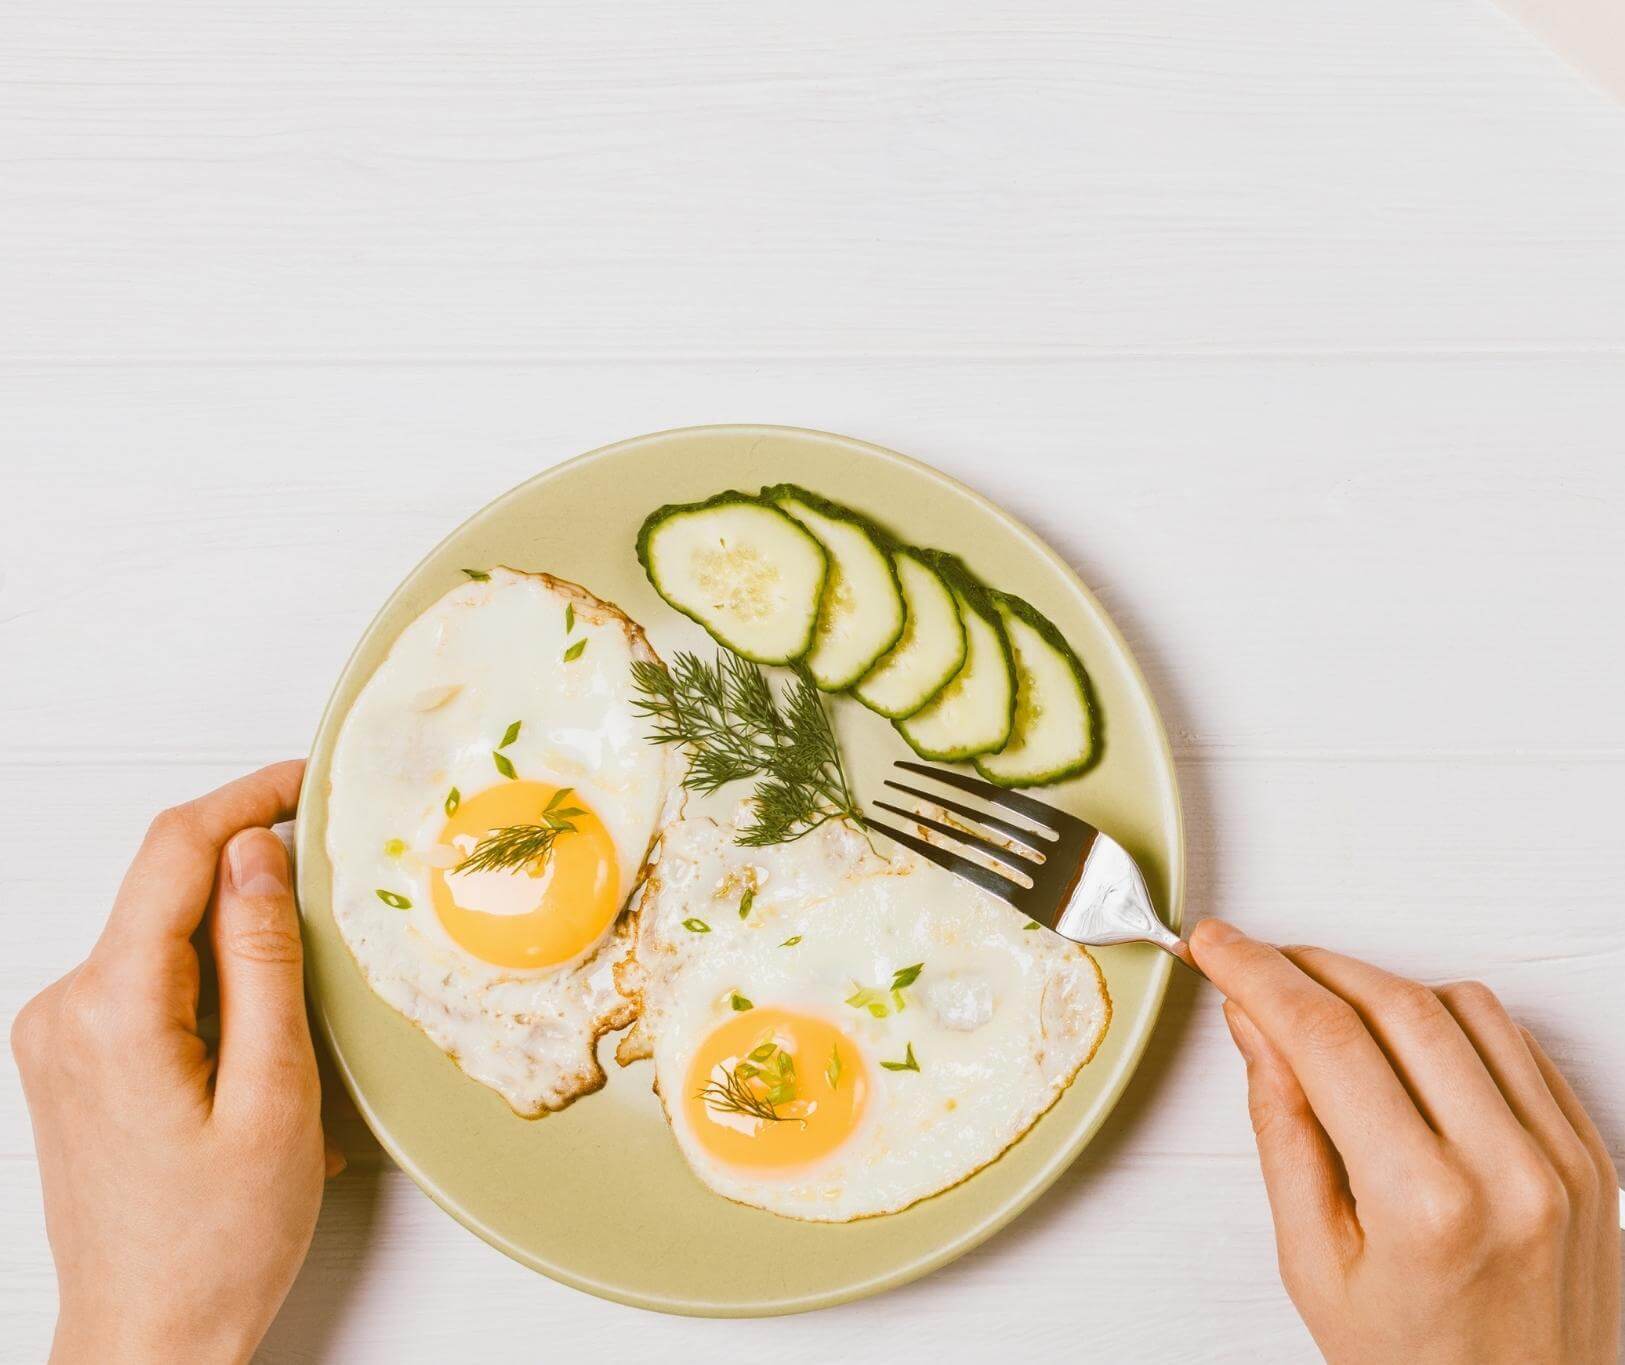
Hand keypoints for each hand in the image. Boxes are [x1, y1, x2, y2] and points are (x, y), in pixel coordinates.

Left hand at [11, 762, 337, 1363]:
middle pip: (165, 887)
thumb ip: (262, 960)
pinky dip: (212, 976)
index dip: (247, 798)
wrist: (149, 1337)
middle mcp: (66, 1010)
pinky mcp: (76, 1056)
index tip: (308, 779)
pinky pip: (150, 975)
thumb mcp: (274, 1093)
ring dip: (235, 932)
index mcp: (112, 1010)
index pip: (174, 852)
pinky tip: (260, 1034)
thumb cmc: (216, 1242)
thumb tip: (257, 855)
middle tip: (336, 890)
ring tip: (305, 996)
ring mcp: (62, 1034)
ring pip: (162, 930)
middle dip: (251, 872)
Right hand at [1191, 920, 1620, 1363]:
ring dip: (1383, 988)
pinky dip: (1451, 1023)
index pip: (1325, 1040)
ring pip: (1464, 1006)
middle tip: (1256, 967)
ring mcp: (1564, 1159)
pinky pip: (1519, 1043)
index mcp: (1427, 1205)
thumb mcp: (1314, 1264)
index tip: (1217, 947)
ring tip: (1329, 1013)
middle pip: (1394, 1004)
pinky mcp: (1593, 1154)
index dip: (1258, 976)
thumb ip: (1284, 1129)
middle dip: (1311, 968)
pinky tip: (1404, 1045)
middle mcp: (1510, 1169)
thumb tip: (1255, 1023)